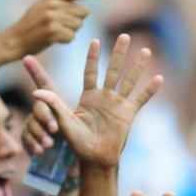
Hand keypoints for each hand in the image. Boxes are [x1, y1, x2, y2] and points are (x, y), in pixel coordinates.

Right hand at [1, 0, 108, 57]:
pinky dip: (66, 41)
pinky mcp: (52, 31)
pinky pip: (72, 37)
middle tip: (60, 26)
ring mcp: (52, 17)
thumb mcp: (43, 5)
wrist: (14, 40)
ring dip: (70, 32)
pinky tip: (54, 40)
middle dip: (76, 22)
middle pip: (82, 13)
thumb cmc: (31, 24)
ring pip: (78, 26)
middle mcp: (52, 4)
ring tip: (55, 33)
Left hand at [29, 33, 162, 166]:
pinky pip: (140, 99)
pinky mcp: (128, 115)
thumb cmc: (78, 143)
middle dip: (119, 53)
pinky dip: (150, 90)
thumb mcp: (63, 121)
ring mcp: (118, 105)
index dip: (93, 57)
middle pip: (113, 70)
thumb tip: (36, 92)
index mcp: (89, 97)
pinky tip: (159, 78)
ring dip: (137, 66)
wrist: (95, 159)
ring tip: (146, 50)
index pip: (91, 72)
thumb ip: (53, 105)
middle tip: (124, 36)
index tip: (95, 41)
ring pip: (129, 81)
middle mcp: (105, 98)